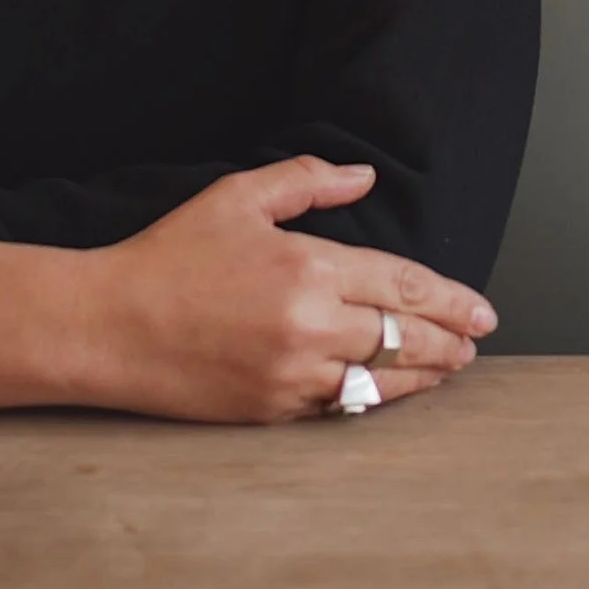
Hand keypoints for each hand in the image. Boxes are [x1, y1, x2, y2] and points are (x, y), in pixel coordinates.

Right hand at [0, 156, 498, 421]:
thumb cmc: (168, 257)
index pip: (402, 285)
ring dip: (424, 375)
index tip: (481, 309)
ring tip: (451, 368)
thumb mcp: (237, 198)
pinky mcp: (270, 412)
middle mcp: (308, 325)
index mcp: (306, 267)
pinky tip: (389, 391)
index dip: (451, 299)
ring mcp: (290, 376)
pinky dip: (372, 399)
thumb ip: (307, 182)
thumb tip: (363, 176)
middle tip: (478, 342)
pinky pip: (338, 408)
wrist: (106, 327)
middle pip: (403, 337)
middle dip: (450, 340)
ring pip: (380, 381)